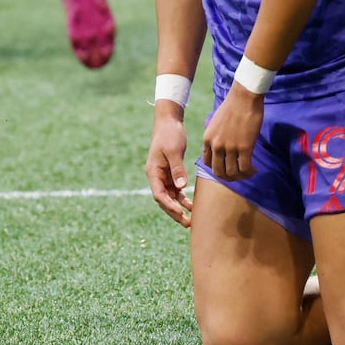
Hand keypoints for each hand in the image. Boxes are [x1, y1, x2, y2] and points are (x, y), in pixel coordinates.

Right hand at [146, 111, 193, 226]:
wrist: (169, 121)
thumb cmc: (169, 134)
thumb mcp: (174, 151)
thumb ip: (177, 169)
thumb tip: (181, 187)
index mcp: (153, 172)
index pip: (159, 194)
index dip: (169, 206)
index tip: (180, 212)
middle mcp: (156, 176)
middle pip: (164, 200)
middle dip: (174, 213)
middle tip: (187, 224)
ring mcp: (163, 175)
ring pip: (170, 197)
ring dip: (179, 208)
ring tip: (191, 220)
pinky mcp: (171, 172)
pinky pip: (176, 190)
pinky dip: (183, 198)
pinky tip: (192, 206)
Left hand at [201, 84, 263, 181]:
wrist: (244, 96)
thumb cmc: (233, 106)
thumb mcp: (217, 123)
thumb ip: (216, 137)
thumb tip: (222, 148)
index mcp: (208, 139)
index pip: (207, 163)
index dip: (218, 168)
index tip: (228, 166)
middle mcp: (216, 145)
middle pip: (218, 172)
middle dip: (229, 177)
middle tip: (239, 174)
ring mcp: (230, 147)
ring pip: (232, 173)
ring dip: (241, 177)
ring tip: (249, 172)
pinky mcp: (244, 147)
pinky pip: (245, 168)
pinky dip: (249, 172)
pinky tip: (254, 169)